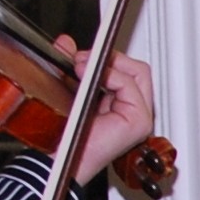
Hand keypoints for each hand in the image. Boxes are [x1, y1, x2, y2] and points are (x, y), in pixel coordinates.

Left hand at [55, 37, 158, 185]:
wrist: (60, 156)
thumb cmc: (65, 134)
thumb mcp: (70, 89)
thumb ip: (71, 66)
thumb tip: (66, 43)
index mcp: (123, 106)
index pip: (129, 71)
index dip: (109, 57)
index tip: (84, 54)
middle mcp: (135, 112)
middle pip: (139, 69)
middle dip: (112, 57)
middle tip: (83, 60)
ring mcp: (140, 117)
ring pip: (138, 72)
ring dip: (110, 64)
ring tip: (82, 68)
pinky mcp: (138, 121)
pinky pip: (130, 84)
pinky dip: (111, 76)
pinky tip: (91, 79)